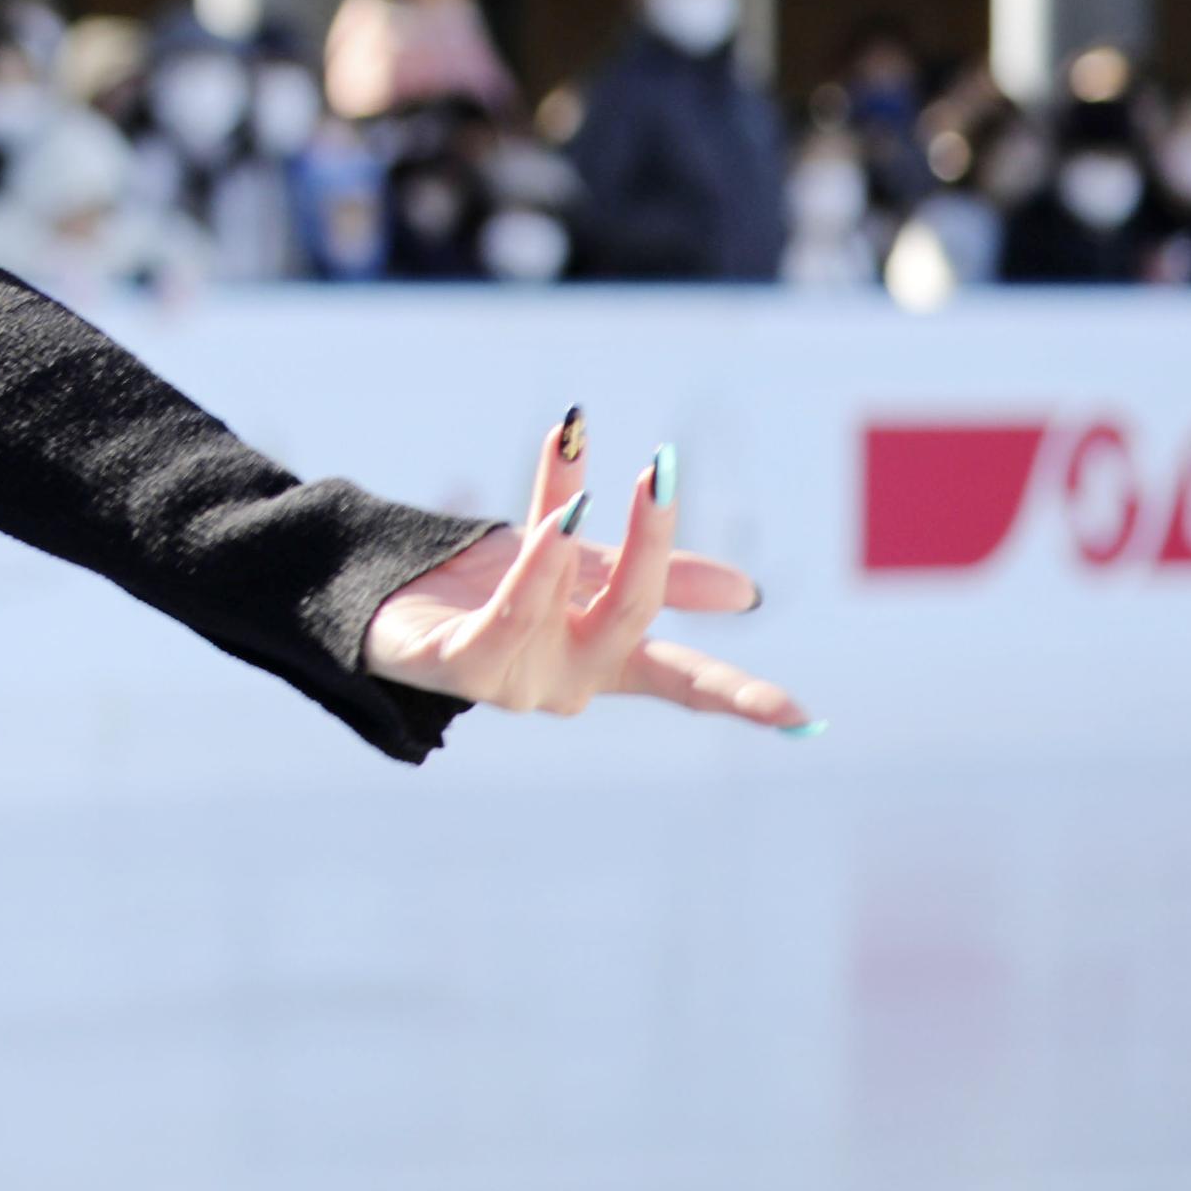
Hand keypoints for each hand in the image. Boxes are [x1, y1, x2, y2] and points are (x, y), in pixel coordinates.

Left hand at [363, 411, 815, 733]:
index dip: (741, 697)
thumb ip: (654, 570)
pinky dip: (534, 570)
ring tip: (583, 492)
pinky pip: (506, 620)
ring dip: (575, 543)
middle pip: (630, 613)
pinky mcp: (458, 667)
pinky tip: (552, 526)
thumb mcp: (581, 568)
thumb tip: (748, 594)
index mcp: (605, 659)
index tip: (805, 717)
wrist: (386, 593)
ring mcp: (514, 680)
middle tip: (661, 472)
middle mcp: (568, 678)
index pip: (683, 679)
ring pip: (566, 608)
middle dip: (652, 544)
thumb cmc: (491, 585)